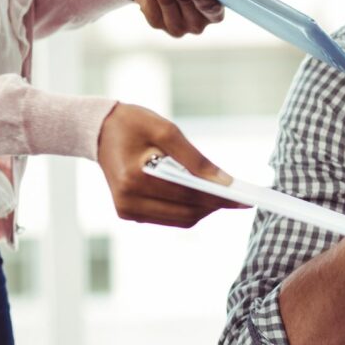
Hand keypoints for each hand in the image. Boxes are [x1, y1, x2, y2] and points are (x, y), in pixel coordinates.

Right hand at [96, 103, 245, 226]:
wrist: (99, 130)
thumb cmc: (134, 124)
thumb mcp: (166, 131)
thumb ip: (196, 159)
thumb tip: (225, 182)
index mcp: (134, 179)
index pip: (187, 195)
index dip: (219, 198)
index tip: (245, 198)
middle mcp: (128, 201)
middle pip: (187, 213)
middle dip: (215, 205)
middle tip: (240, 197)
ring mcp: (127, 211)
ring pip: (181, 220)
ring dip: (204, 209)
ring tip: (225, 196)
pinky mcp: (129, 214)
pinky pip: (169, 218)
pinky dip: (189, 209)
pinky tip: (202, 195)